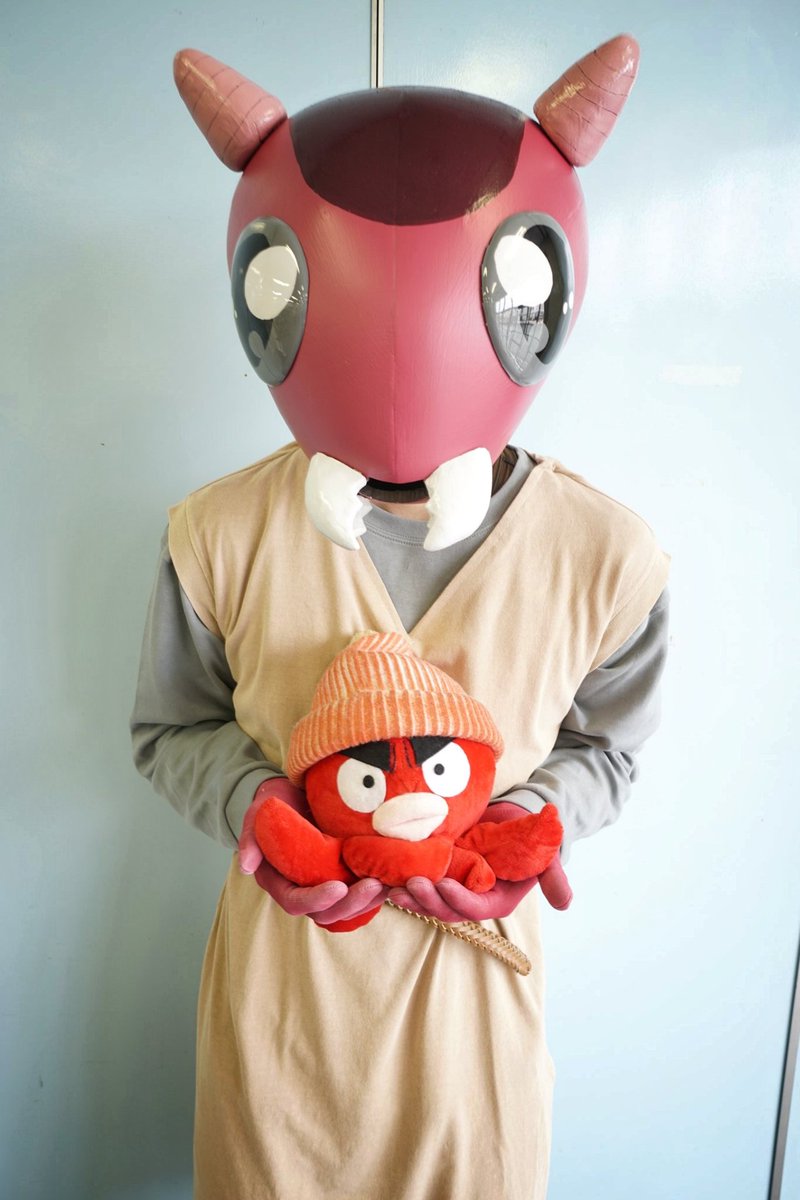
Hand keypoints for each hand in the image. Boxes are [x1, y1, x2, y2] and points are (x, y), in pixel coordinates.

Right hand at [239, 779, 389, 925]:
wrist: (293, 792)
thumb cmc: (272, 806)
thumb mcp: (256, 817)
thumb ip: (249, 840)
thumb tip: (245, 867)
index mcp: (280, 882)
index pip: (296, 902)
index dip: (316, 900)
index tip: (338, 887)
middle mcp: (304, 888)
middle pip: (326, 912)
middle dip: (350, 904)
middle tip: (373, 885)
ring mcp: (326, 882)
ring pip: (347, 906)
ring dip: (368, 901)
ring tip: (388, 884)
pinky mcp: (344, 872)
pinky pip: (359, 889)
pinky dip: (376, 888)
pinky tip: (394, 876)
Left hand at [388, 801, 572, 920]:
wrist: (511, 815)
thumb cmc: (529, 833)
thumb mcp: (546, 853)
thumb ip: (553, 876)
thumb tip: (564, 904)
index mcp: (497, 900)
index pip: (476, 908)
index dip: (460, 900)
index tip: (445, 885)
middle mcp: (472, 898)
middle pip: (447, 909)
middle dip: (428, 900)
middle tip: (410, 885)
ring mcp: (452, 886)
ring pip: (428, 900)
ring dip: (410, 897)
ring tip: (391, 888)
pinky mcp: (438, 872)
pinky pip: (419, 883)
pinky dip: (403, 882)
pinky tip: (384, 877)